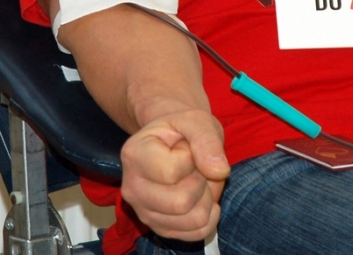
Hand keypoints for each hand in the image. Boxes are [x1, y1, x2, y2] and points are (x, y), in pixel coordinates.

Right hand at [120, 109, 230, 241]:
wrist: (174, 141)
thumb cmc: (182, 130)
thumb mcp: (196, 121)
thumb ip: (207, 140)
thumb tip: (220, 171)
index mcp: (133, 155)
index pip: (172, 172)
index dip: (191, 158)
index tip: (185, 148)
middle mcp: (132, 188)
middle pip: (181, 202)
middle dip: (201, 181)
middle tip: (195, 166)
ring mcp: (144, 212)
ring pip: (193, 220)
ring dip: (207, 197)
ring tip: (196, 179)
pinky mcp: (160, 228)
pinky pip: (197, 232)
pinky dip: (209, 214)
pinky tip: (200, 196)